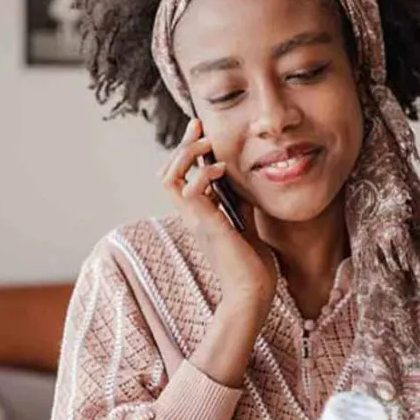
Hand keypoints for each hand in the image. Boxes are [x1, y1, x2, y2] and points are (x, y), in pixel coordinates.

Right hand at [159, 119, 275, 315]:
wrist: (252, 293)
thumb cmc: (251, 265)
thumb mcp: (245, 223)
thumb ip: (237, 203)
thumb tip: (240, 181)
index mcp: (198, 214)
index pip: (178, 176)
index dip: (186, 151)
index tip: (202, 130)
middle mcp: (190, 215)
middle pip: (167, 172)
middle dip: (181, 144)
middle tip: (198, 126)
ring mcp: (195, 219)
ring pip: (169, 177)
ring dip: (186, 154)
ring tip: (207, 144)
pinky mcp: (206, 224)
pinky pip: (190, 189)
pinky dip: (203, 173)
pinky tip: (222, 170)